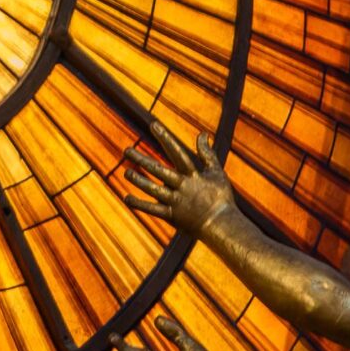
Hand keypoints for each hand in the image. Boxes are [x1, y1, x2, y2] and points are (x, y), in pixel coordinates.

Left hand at [119, 118, 233, 234]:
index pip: (177, 152)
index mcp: (193, 175)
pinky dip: (140, 204)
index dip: (165, 138)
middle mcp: (183, 186)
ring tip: (126, 172)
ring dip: (139, 181)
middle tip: (127, 150)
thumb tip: (202, 134)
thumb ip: (207, 153)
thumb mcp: (217, 172)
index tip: (153, 125)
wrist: (222, 226)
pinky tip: (127, 197)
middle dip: (142, 160)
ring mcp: (176, 202)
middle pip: (159, 170)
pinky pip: (153, 210)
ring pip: (153, 190)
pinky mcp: (172, 216)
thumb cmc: (221, 197)